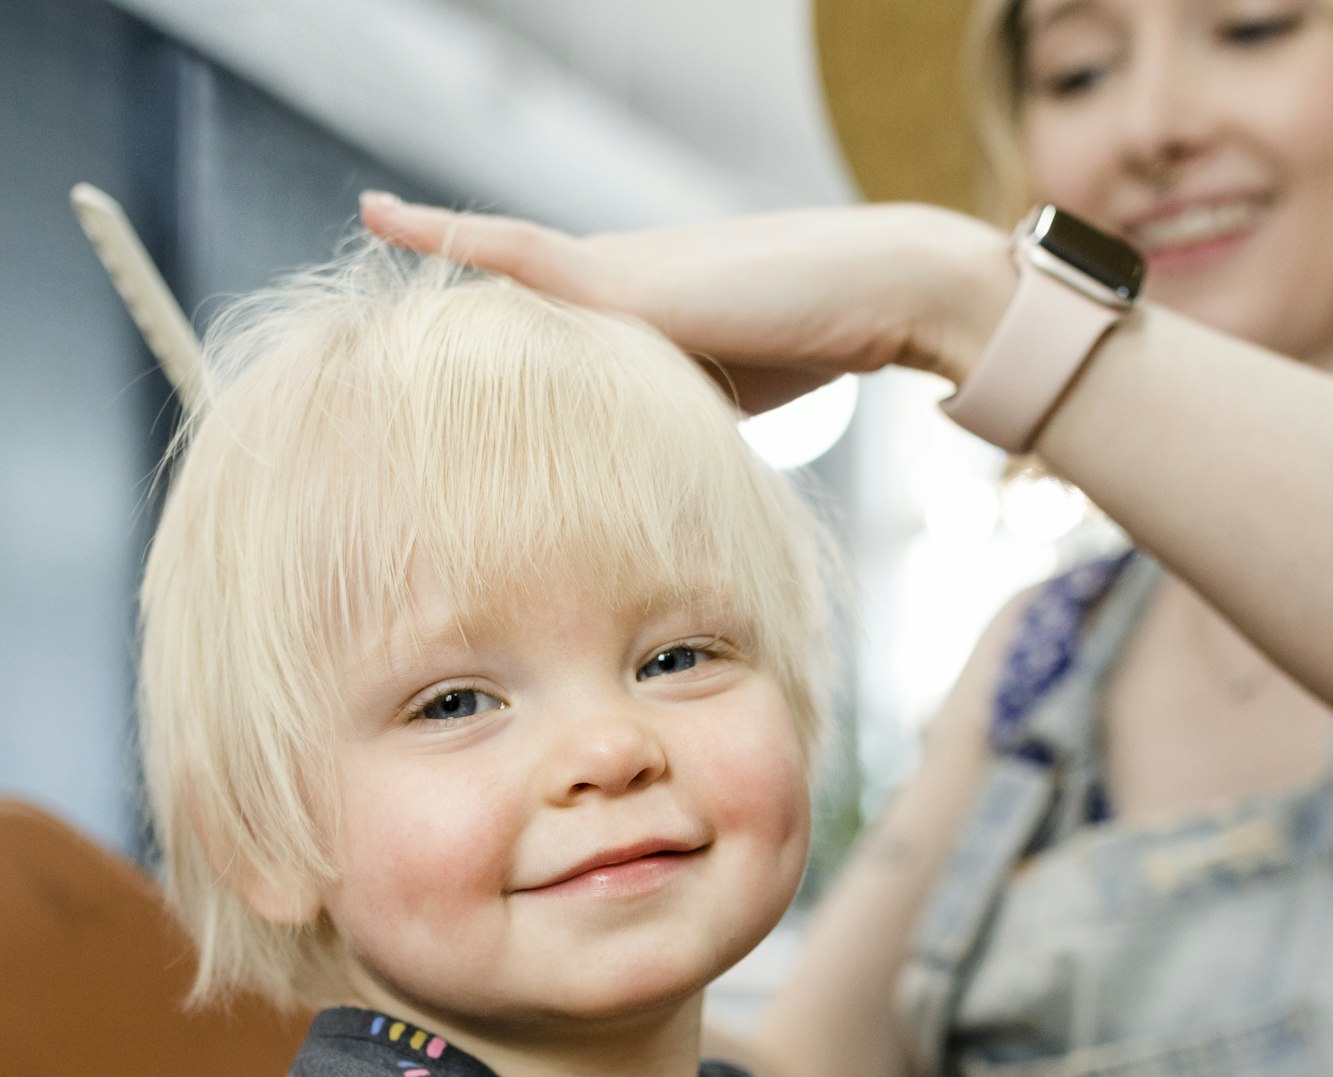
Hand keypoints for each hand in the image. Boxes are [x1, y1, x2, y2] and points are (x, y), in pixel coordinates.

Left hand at [359, 192, 1013, 411]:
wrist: (872, 291)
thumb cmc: (811, 340)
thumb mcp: (719, 399)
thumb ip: (665, 422)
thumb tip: (638, 487)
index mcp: (625, 317)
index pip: (535, 334)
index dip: (479, 347)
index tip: (424, 359)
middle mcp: (608, 284)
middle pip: (504, 309)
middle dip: (441, 321)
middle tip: (364, 327)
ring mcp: (612, 275)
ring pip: (500, 282)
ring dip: (434, 279)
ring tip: (362, 231)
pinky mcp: (624, 279)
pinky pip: (517, 254)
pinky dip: (455, 239)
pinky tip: (385, 215)